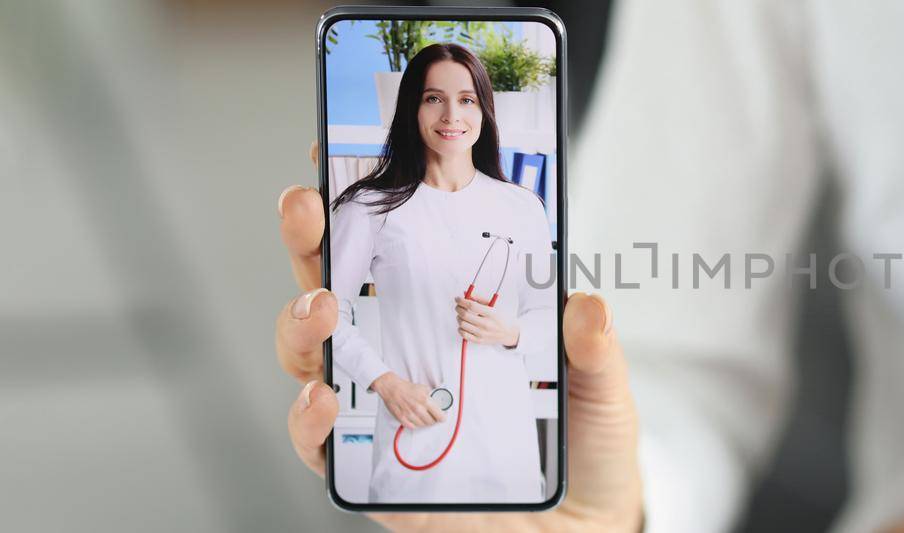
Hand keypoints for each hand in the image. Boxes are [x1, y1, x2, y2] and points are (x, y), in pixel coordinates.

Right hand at [276, 148, 642, 530]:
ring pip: (312, 358)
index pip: (393, 256)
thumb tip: (585, 302)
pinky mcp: (370, 473)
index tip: (338, 154)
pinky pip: (320, 444)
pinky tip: (328, 395)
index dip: (361, 208)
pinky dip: (311, 417)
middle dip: (309, 242)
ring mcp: (379, 412)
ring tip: (327, 310)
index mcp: (449, 321)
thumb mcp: (599, 389)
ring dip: (304, 324)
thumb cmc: (580, 452)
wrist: (577, 531)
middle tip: (308, 209)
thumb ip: (592, 349)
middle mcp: (403, 358)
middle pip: (334, 291)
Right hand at [370, 372, 444, 428]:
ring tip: (424, 417)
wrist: (391, 388)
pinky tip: (416, 419)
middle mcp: (418, 408)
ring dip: (425, 422)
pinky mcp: (402, 418)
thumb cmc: (407, 388)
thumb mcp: (424, 388)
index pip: (439, 415)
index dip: (442, 418)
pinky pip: (413, 426)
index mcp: (425, 400)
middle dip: (434, 420)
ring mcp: (409, 414)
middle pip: (431, 422)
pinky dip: (416, 424)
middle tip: (433, 417)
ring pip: (423, 425)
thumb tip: (439, 403)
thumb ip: (432, 397)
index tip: (442, 418)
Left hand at [455, 294, 519, 347]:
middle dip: (458, 308)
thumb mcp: (493, 306)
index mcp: (491, 314)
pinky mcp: (478, 340)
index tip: (457, 298)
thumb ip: (479, 298)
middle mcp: (486, 324)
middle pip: (465, 315)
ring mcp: (482, 334)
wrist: (508, 333)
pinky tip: (464, 324)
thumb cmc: (499, 318)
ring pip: (462, 324)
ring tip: (462, 315)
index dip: (462, 301)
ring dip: (459, 317)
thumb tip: (465, 293)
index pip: (472, 306)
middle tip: (458, 306)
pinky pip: (463, 334)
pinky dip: (460, 328)